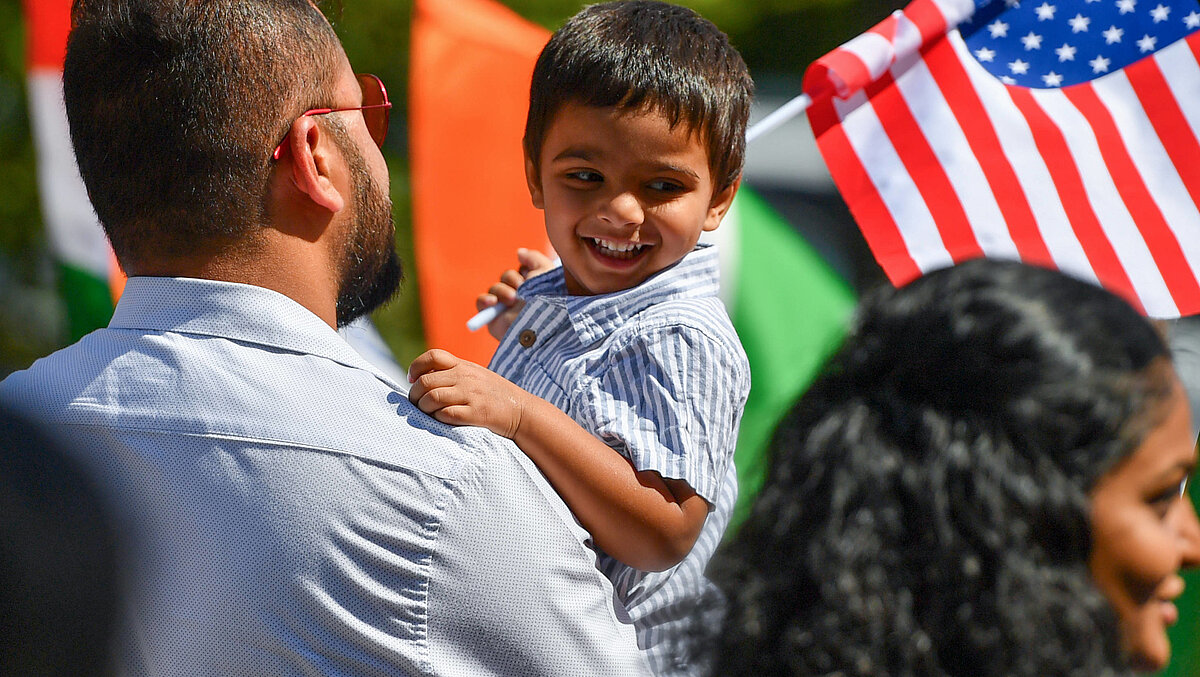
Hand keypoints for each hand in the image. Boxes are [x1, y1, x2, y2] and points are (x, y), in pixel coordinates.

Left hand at [408, 348, 527, 438]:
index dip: (416, 366)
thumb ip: (453, 372)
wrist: (521, 411)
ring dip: (423, 408)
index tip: (412, 379)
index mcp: (464, 365)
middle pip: (426, 381)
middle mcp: (465, 377)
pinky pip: (445, 414)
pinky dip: (438, 418)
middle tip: (416, 403)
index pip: (433, 356)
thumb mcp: (475, 375)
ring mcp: (470, 395)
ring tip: (427, 413)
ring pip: (432, 398)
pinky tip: (442, 420)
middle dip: (414, 395)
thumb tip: (422, 377)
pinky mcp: (475, 413)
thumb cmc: (494, 395)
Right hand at [476, 248, 555, 339]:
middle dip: (512, 279)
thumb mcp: (547, 273)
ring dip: (501, 290)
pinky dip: (484, 300)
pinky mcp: (494, 320)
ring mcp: (506, 308)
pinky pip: (481, 302)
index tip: (531, 275)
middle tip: (521, 288)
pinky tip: (493, 302)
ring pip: (494, 287)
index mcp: (534, 288)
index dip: (525, 270)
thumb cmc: (549, 301)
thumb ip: (534, 259)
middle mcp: (520, 298)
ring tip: (512, 299)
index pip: (522, 270)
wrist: (542, 326)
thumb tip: (519, 253)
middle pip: (507, 277)